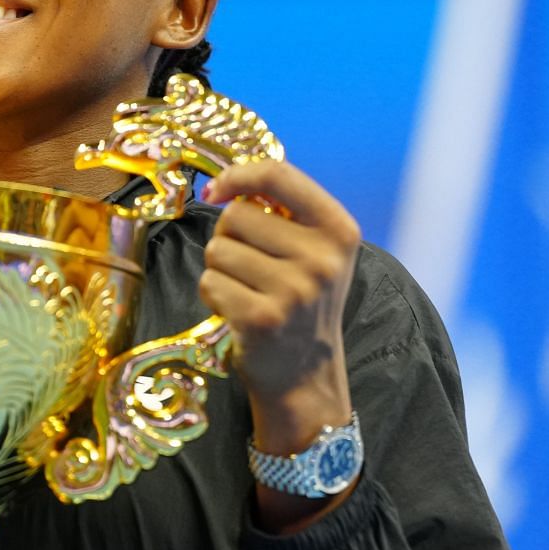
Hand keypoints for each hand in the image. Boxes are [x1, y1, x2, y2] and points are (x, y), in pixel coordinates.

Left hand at [199, 160, 361, 528]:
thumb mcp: (315, 252)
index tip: (218, 190)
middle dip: (229, 237)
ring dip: (219, 270)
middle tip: (252, 269)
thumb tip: (224, 184)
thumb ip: (283, 211)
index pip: (278, 174)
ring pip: (217, 249)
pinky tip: (237, 311)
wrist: (305, 375)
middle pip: (236, 216)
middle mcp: (322, 258)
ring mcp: (294, 290)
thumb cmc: (301, 303)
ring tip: (247, 291)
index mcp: (339, 230)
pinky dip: (213, 295)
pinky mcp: (262, 318)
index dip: (238, 175)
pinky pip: (209, 282)